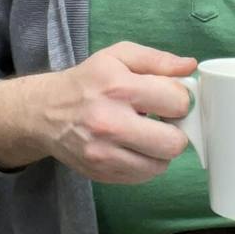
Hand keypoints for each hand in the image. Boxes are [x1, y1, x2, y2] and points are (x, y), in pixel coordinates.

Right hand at [0, 42, 195, 179]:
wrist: (44, 112)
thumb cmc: (87, 81)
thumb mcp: (118, 56)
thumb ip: (157, 60)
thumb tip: (190, 67)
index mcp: (118, 88)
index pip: (177, 103)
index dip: (179, 100)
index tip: (169, 99)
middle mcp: (111, 124)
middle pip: (173, 143)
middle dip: (175, 131)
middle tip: (163, 121)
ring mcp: (104, 154)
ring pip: (160, 165)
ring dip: (160, 151)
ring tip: (146, 134)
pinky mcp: (101, 174)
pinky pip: (143, 177)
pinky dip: (145, 163)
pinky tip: (133, 146)